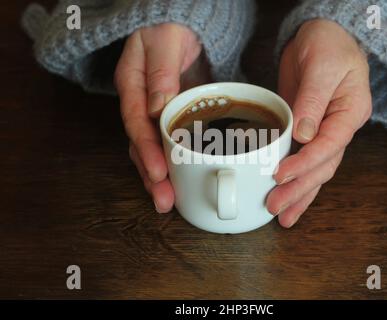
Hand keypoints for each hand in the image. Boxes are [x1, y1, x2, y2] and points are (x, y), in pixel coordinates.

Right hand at [115, 23, 209, 212]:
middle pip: (141, 144)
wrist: (183, 24)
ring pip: (153, 149)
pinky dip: (175, 164)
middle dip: (151, 174)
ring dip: (160, 176)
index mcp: (131, 84)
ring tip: (168, 202)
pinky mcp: (173, 116)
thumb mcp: (165, 40)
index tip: (159, 172)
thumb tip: (159, 105)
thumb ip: (160, 71)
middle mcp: (140, 103)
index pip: (136, 122)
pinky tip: (182, 182)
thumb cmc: (171, 25)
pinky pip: (170, 143)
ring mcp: (155, 112)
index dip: (147, 149)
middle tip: (163, 200)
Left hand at [267, 19, 371, 227]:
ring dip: (299, 194)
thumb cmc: (327, 45)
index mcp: (350, 112)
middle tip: (276, 207)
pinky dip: (294, 179)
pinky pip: (302, 160)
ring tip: (282, 216)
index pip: (329, 145)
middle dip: (299, 188)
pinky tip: (285, 196)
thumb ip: (313, 101)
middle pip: (322, 166)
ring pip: (315, 170)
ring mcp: (323, 132)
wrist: (321, 36)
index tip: (280, 175)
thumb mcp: (322, 66)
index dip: (305, 163)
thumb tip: (302, 135)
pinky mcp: (306, 132)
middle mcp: (340, 127)